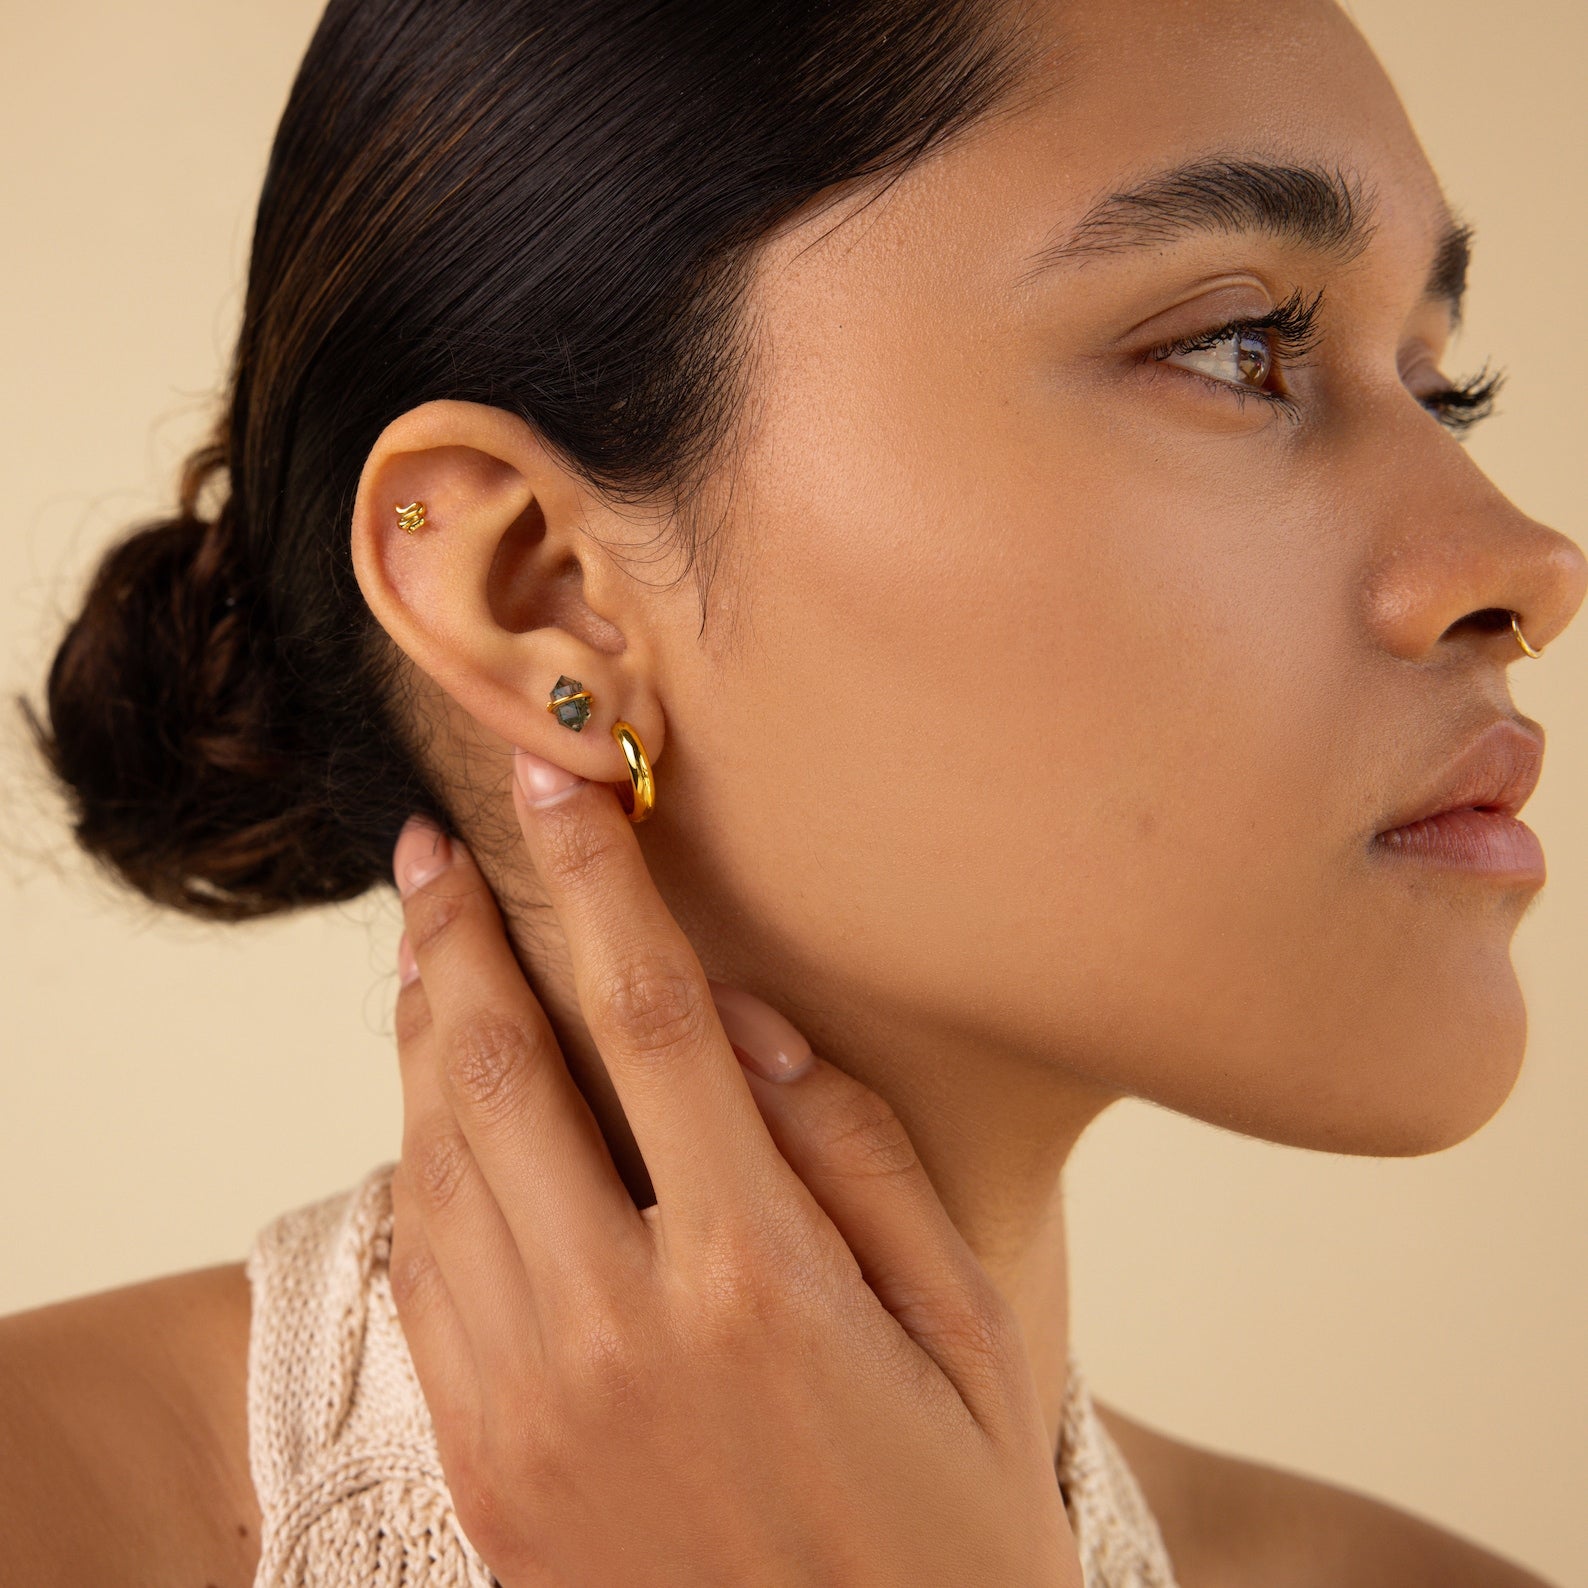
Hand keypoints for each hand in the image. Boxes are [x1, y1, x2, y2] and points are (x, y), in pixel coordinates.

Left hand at [387, 749, 1082, 1587]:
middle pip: (499, 1073)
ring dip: (417, 1040)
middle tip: (430, 850)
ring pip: (435, 1167)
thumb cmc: (948, 1530)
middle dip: (454, 938)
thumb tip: (749, 1028)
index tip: (556, 787)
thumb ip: (856, 1157)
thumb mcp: (962, 1327)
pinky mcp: (489, 1467)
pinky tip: (430, 1113)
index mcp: (754, 1275)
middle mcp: (617, 1326)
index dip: (597, 884)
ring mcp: (530, 1406)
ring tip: (421, 953)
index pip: (649, 1019)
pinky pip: (423, 1277)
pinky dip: (413, 1167)